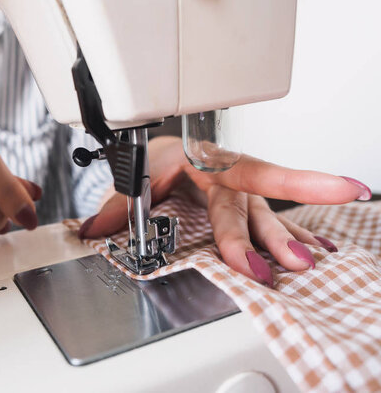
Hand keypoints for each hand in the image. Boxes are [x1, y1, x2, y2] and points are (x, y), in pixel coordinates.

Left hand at [79, 136, 370, 285]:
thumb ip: (117, 206)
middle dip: (271, 238)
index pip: (230, 185)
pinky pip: (275, 217)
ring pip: (267, 214)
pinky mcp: (249, 203)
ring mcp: (243, 191)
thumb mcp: (137, 175)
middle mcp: (229, 176)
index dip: (246, 222)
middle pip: (252, 208)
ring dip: (288, 239)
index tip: (260, 251)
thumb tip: (92, 232)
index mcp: (202, 161)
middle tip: (291, 263)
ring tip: (308, 262)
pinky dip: (296, 231)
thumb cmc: (159, 156)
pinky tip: (318, 246)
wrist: (173, 146)